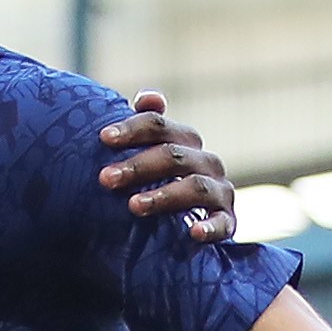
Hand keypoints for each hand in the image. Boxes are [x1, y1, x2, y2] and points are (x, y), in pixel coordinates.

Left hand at [96, 88, 240, 241]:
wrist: (192, 225)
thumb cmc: (163, 184)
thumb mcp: (152, 155)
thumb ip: (148, 127)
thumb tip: (146, 97)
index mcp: (185, 142)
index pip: (159, 125)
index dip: (133, 128)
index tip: (104, 138)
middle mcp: (205, 162)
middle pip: (174, 155)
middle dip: (138, 166)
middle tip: (105, 179)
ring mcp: (219, 191)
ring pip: (195, 187)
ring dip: (164, 195)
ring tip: (133, 206)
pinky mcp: (227, 221)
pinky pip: (222, 223)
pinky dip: (210, 227)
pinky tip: (193, 232)